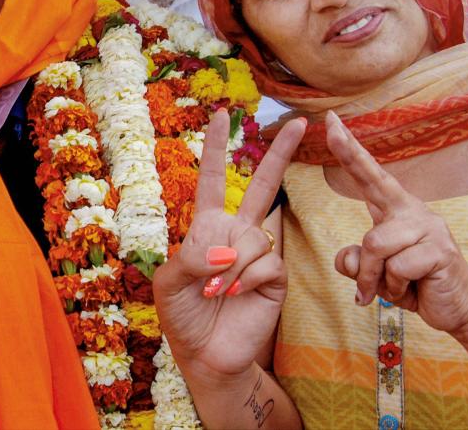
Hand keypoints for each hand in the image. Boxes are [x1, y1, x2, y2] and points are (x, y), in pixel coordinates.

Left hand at [154, 110, 306, 378]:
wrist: (205, 354)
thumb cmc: (182, 314)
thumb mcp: (168, 281)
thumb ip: (190, 258)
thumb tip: (225, 250)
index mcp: (207, 227)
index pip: (213, 180)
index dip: (217, 148)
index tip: (222, 114)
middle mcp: (237, 234)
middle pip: (263, 186)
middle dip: (280, 153)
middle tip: (298, 122)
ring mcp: (259, 254)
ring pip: (253, 238)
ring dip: (230, 267)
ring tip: (215, 292)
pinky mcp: (276, 278)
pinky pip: (265, 263)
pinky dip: (246, 279)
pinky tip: (236, 295)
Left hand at [327, 111, 467, 335]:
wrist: (459, 308)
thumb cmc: (414, 283)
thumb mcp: (376, 274)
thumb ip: (356, 262)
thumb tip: (347, 258)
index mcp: (395, 209)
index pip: (368, 174)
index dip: (349, 148)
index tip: (331, 121)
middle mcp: (412, 210)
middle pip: (373, 185)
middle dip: (350, 162)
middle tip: (336, 150)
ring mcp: (429, 228)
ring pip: (374, 244)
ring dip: (373, 277)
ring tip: (388, 289)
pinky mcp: (441, 250)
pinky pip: (396, 267)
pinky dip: (394, 287)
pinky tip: (413, 290)